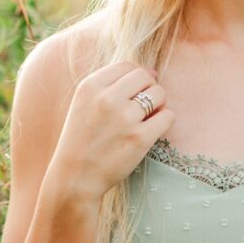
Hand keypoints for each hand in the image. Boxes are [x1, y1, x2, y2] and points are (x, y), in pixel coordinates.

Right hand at [50, 59, 173, 198]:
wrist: (75, 176)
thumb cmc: (83, 139)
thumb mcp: (85, 104)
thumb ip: (111, 85)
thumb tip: (152, 71)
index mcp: (90, 86)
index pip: (128, 66)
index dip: (138, 77)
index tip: (136, 92)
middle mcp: (106, 98)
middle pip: (146, 77)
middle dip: (150, 89)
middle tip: (143, 107)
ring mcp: (124, 118)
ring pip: (160, 94)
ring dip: (159, 105)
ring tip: (146, 119)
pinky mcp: (140, 138)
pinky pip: (168, 117)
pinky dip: (165, 122)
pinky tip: (152, 131)